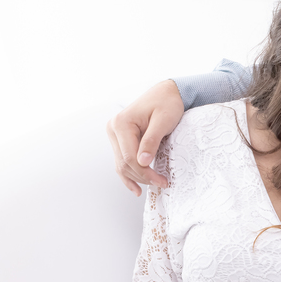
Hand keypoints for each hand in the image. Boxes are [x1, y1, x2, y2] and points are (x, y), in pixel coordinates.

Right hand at [107, 79, 184, 195]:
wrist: (166, 93)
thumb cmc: (167, 103)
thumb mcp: (163, 121)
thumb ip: (152, 140)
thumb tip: (143, 162)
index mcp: (121, 123)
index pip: (130, 157)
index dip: (145, 172)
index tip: (162, 181)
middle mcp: (113, 128)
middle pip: (125, 163)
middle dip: (143, 177)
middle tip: (163, 183)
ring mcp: (115, 134)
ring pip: (122, 165)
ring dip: (137, 178)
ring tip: (156, 185)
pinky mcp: (120, 139)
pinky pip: (122, 161)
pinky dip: (128, 175)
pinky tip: (136, 188)